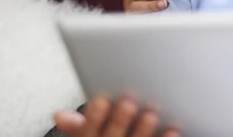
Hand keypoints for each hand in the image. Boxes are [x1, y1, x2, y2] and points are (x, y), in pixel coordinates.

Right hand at [54, 96, 180, 136]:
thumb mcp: (91, 136)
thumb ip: (80, 125)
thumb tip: (60, 114)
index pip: (87, 134)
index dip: (92, 118)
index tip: (100, 100)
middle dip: (119, 121)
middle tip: (128, 102)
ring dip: (142, 132)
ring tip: (151, 113)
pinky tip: (173, 130)